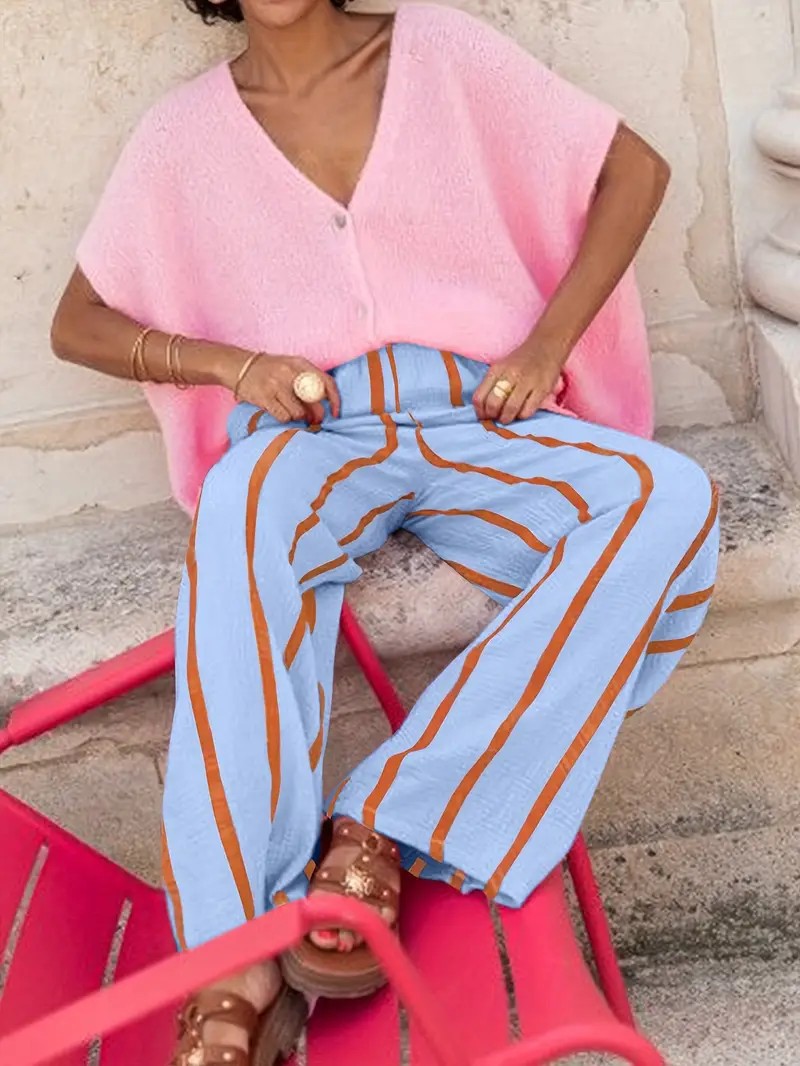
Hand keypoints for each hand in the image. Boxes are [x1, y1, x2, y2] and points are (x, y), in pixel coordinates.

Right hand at [222, 353, 339, 423]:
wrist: (238, 366)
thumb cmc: (268, 370)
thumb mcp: (290, 367)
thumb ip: (307, 383)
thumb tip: (322, 410)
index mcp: (300, 363)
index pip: (326, 382)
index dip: (335, 400)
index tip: (336, 413)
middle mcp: (290, 372)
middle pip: (314, 401)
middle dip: (316, 415)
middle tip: (314, 420)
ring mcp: (277, 384)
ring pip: (298, 412)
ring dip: (296, 416)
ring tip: (288, 410)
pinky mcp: (265, 397)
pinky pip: (283, 416)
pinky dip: (284, 418)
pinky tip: (279, 411)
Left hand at [473, 342, 564, 424]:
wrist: (547, 346)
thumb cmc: (521, 361)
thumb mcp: (501, 368)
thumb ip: (491, 385)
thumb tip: (483, 410)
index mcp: (496, 370)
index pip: (479, 397)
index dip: (480, 412)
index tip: (484, 417)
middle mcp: (510, 375)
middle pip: (493, 404)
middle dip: (492, 417)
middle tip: (497, 419)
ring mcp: (527, 382)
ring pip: (510, 409)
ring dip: (507, 419)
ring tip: (508, 418)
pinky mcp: (542, 389)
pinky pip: (527, 411)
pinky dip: (522, 416)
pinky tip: (521, 412)